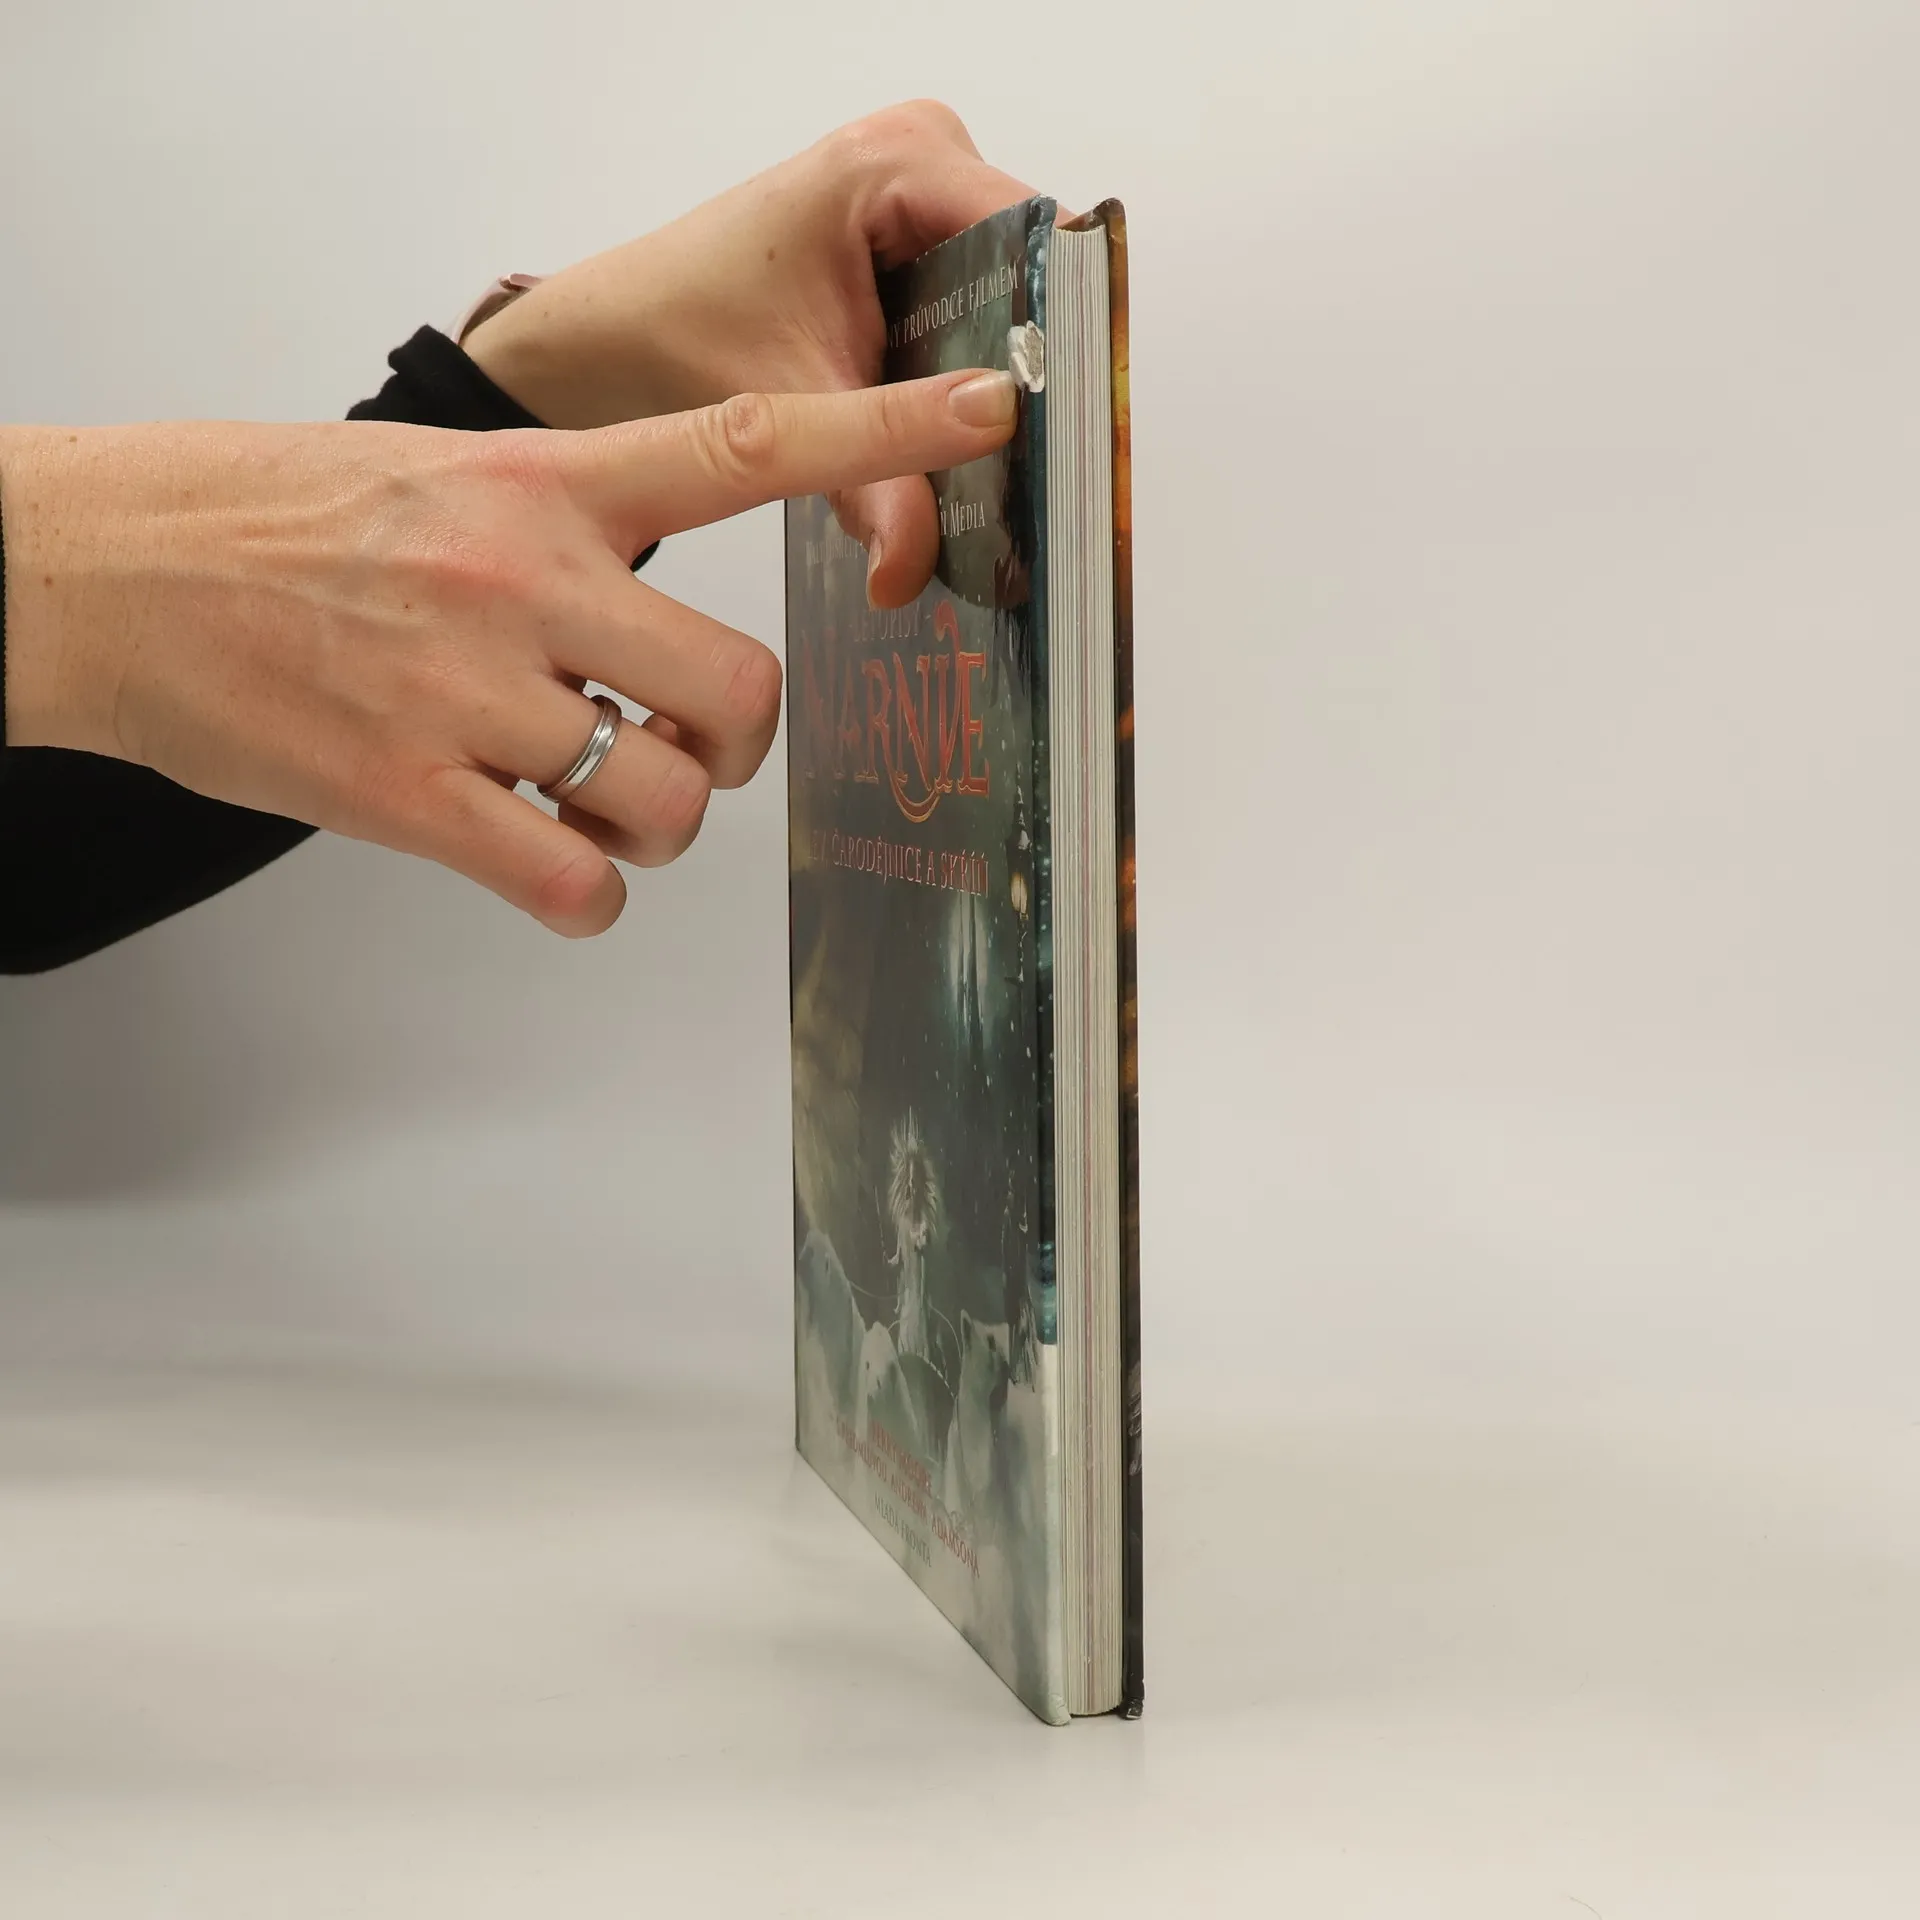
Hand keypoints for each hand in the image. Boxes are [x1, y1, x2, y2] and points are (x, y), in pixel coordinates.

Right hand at [0, 370, 1016, 934]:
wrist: (102, 567)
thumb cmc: (269, 515)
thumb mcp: (441, 473)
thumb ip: (568, 524)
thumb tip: (660, 610)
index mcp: (541, 482)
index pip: (747, 445)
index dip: (883, 430)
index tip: (989, 408)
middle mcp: (522, 580)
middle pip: (740, 695)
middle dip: (734, 745)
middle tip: (684, 745)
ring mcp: (464, 692)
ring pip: (665, 804)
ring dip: (655, 826)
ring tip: (588, 804)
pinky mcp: (404, 795)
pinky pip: (572, 885)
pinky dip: (587, 895)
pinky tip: (548, 865)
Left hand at [464, 101, 1033, 608]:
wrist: (615, 337)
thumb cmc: (673, 328)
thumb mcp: (783, 412)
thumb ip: (868, 489)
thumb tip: (916, 569)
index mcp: (897, 161)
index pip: (1030, 240)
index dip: (1055, 337)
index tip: (1059, 429)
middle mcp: (926, 162)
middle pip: (1032, 278)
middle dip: (1031, 380)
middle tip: (1036, 478)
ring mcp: (930, 204)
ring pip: (1014, 309)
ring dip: (1003, 392)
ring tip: (1007, 476)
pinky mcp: (921, 254)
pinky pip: (981, 322)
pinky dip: (969, 389)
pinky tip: (965, 452)